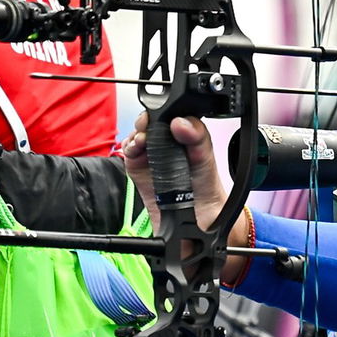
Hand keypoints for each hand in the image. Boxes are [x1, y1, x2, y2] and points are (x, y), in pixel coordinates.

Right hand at [121, 112, 252, 282]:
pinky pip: (129, 154)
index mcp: (186, 137)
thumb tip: (182, 123)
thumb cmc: (206, 193)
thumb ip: (198, 140)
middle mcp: (167, 144)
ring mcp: (151, 156)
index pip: (172, 115)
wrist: (198, 225)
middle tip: (150, 125)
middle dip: (148, 120)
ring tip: (143, 140)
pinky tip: (136, 148)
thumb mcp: (206, 161)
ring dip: (137, 133)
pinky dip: (129, 148)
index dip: (167, 111)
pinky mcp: (139, 170)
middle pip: (151, 122)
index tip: (168, 115)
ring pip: (138, 135)